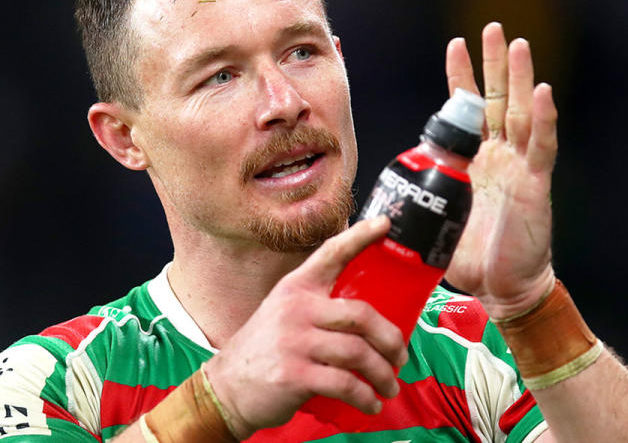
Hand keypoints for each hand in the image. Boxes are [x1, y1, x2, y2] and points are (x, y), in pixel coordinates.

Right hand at [205, 216, 407, 437]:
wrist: (226, 388)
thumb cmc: (266, 351)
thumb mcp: (284, 315)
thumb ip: (318, 308)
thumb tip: (370, 318)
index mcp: (295, 288)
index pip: (331, 253)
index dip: (360, 236)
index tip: (386, 224)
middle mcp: (295, 309)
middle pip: (361, 314)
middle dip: (391, 339)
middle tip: (401, 356)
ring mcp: (293, 341)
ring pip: (357, 352)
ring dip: (382, 374)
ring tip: (389, 385)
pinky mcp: (293, 374)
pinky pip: (344, 384)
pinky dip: (364, 397)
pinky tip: (370, 404)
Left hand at [442, 22, 557, 318]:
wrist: (501, 288)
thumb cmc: (470, 258)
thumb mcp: (433, 221)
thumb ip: (413, 204)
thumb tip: (374, 205)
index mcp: (473, 161)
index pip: (467, 111)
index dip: (462, 78)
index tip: (456, 44)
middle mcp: (499, 156)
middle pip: (498, 100)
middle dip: (494, 64)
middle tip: (493, 28)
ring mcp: (520, 166)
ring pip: (521, 113)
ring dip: (518, 78)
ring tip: (516, 44)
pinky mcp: (536, 184)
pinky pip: (541, 146)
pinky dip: (543, 119)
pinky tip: (541, 92)